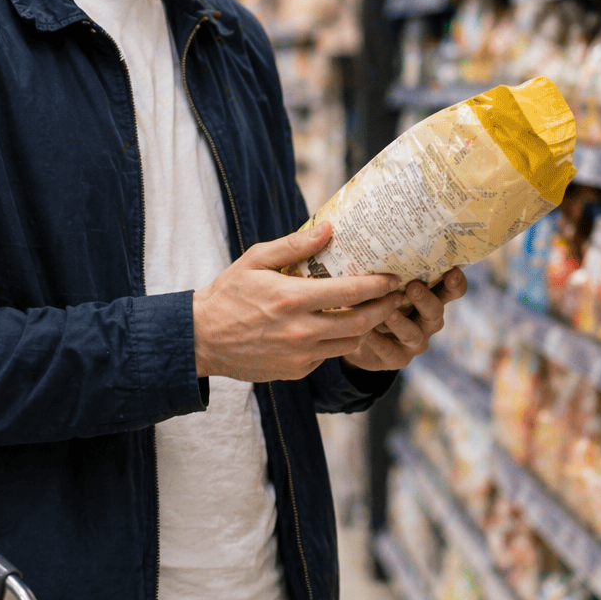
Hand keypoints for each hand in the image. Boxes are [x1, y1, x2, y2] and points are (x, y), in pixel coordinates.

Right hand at [193, 223, 405, 382]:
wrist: (202, 338)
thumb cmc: (229, 293)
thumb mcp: (256, 260)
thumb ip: (294, 246)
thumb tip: (329, 229)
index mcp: (292, 299)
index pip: (350, 292)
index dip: (378, 285)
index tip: (394, 277)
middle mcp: (301, 331)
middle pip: (360, 322)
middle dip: (385, 308)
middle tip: (397, 295)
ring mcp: (300, 355)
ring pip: (349, 343)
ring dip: (368, 327)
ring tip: (377, 310)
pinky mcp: (296, 371)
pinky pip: (329, 355)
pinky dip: (340, 341)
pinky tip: (342, 326)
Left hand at [340, 267, 466, 372]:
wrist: (355, 335)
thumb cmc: (372, 298)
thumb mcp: (380, 281)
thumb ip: (384, 267)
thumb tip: (373, 237)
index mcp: (429, 296)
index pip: (452, 289)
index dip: (456, 283)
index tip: (453, 271)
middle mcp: (427, 319)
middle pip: (436, 311)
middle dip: (426, 299)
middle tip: (413, 286)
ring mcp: (415, 341)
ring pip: (414, 334)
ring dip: (401, 322)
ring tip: (387, 312)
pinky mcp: (398, 358)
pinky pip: (391, 352)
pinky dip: (379, 342)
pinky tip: (366, 334)